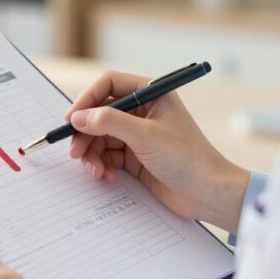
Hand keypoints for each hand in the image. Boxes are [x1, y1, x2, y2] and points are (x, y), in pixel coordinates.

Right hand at [67, 70, 250, 231]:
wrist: (208, 193)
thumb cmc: (187, 158)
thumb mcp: (145, 136)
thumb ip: (109, 122)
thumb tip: (78, 117)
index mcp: (150, 93)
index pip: (108, 84)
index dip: (87, 99)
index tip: (71, 119)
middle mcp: (142, 110)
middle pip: (99, 113)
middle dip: (85, 133)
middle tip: (75, 152)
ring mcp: (138, 134)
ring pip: (100, 136)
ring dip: (92, 153)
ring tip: (94, 171)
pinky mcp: (135, 156)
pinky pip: (107, 155)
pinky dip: (101, 165)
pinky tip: (106, 176)